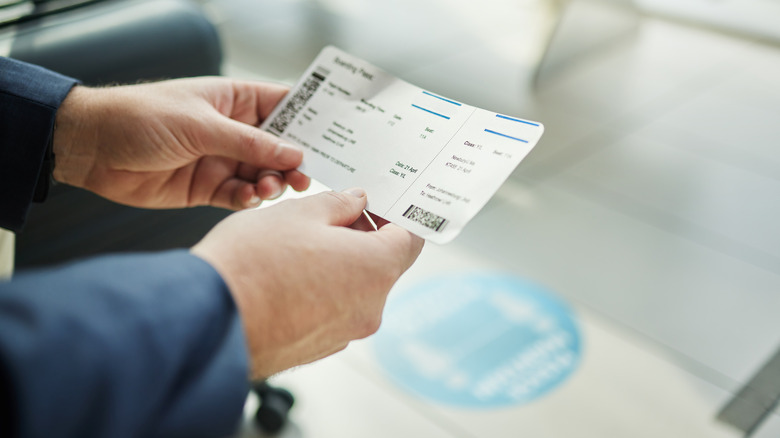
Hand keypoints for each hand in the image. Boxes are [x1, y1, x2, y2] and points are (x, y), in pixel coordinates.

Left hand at [53, 77, 309, 209]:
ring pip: (263, 174)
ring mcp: (221, 160)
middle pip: (279, 147)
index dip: (309, 119)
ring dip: (272, 183)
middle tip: (304, 176)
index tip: (333, 136)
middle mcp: (232, 130)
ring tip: (269, 188)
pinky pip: (239, 195)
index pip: (283, 105)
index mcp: (233, 101)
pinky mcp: (207, 188)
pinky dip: (248, 199)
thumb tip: (294, 153)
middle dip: (294, 162)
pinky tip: (248, 198)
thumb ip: (250, 142)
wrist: (92, 149)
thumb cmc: (141, 117)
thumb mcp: (201, 125)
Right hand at [191, 189, 423, 378]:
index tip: (374, 206)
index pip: (410, 239)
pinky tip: (285, 277)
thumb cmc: (251, 266)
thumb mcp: (298, 213)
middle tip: (327, 217)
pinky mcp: (316, 348)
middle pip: (382, 265)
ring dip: (337, 265)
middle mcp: (368, 308)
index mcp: (375, 269)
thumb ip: (337, 204)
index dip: (394, 217)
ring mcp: (343, 333)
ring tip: (296, 247)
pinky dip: (319, 292)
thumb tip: (355, 202)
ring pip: (354, 289)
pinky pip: (331, 312)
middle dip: (360, 238)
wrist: (208, 321)